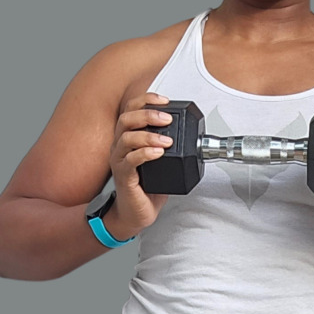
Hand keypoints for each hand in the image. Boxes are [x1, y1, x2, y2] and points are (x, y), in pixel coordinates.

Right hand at [107, 92, 172, 236]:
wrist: (137, 213)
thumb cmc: (148, 187)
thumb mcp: (162, 160)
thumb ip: (170, 145)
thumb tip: (193, 134)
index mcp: (128, 138)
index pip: (131, 110)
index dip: (146, 100)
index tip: (164, 100)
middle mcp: (120, 146)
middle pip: (126, 119)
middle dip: (148, 115)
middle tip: (167, 119)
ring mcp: (119, 161)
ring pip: (126, 138)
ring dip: (149, 136)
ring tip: (167, 141)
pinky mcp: (123, 177)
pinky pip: (129, 161)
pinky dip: (145, 154)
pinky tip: (158, 153)